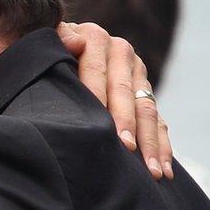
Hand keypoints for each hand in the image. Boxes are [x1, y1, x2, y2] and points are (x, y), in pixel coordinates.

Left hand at [58, 22, 172, 179]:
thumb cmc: (46, 54)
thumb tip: (74, 42)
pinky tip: (163, 171)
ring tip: (150, 170)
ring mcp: (137, 74)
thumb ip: (57, 39)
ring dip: (150, 141)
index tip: (96, 122)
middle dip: (127, 122)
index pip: (96, 69)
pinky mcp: (146, 94)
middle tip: (126, 148)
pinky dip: (162, 147)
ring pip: (147, 110)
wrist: (62, 49)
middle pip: (125, 93)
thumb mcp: (46, 41)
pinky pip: (159, 122)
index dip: (96, 95)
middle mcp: (121, 52)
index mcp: (95, 38)